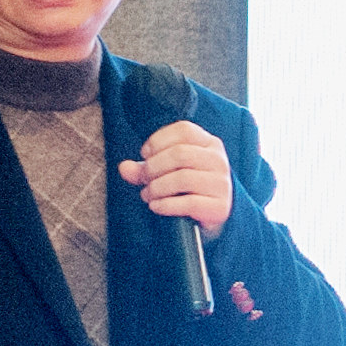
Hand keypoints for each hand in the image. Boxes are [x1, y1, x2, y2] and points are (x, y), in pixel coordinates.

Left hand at [118, 120, 232, 240]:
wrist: (215, 215)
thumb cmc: (190, 187)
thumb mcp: (169, 171)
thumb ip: (146, 167)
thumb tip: (124, 168)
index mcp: (209, 144)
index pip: (184, 130)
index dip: (158, 140)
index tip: (146, 155)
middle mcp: (218, 160)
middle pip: (180, 154)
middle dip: (153, 168)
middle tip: (144, 180)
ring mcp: (221, 184)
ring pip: (182, 178)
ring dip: (157, 188)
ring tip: (148, 195)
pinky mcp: (219, 207)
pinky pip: (188, 203)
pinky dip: (166, 205)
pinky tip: (156, 206)